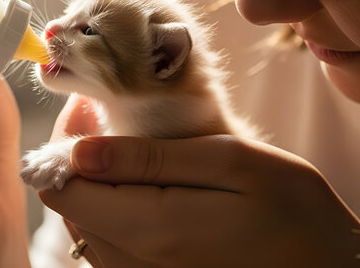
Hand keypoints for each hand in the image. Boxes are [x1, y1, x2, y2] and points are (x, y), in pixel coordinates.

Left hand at [41, 128, 359, 266]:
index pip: (62, 188)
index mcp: (149, 231)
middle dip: (81, 159)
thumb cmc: (296, 215)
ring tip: (137, 152)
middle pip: (70, 207)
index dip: (64, 143)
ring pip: (86, 227)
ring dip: (98, 185)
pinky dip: (115, 211)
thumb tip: (81, 150)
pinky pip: (110, 247)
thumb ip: (153, 158)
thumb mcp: (233, 165)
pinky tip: (151, 189)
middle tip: (116, 120)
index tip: (92, 107)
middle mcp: (133, 266)